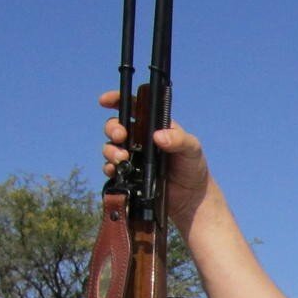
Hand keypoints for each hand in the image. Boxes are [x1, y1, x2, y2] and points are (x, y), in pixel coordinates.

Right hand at [100, 88, 210, 220]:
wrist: (191, 197)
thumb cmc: (193, 166)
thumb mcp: (192, 148)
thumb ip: (179, 139)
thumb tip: (158, 136)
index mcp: (153, 126)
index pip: (133, 107)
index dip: (117, 100)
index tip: (105, 101)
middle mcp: (139, 139)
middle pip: (116, 126)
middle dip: (113, 128)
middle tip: (120, 136)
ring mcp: (132, 157)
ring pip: (111, 147)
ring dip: (110, 150)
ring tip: (121, 158)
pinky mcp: (128, 175)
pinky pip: (111, 169)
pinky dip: (110, 168)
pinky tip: (116, 170)